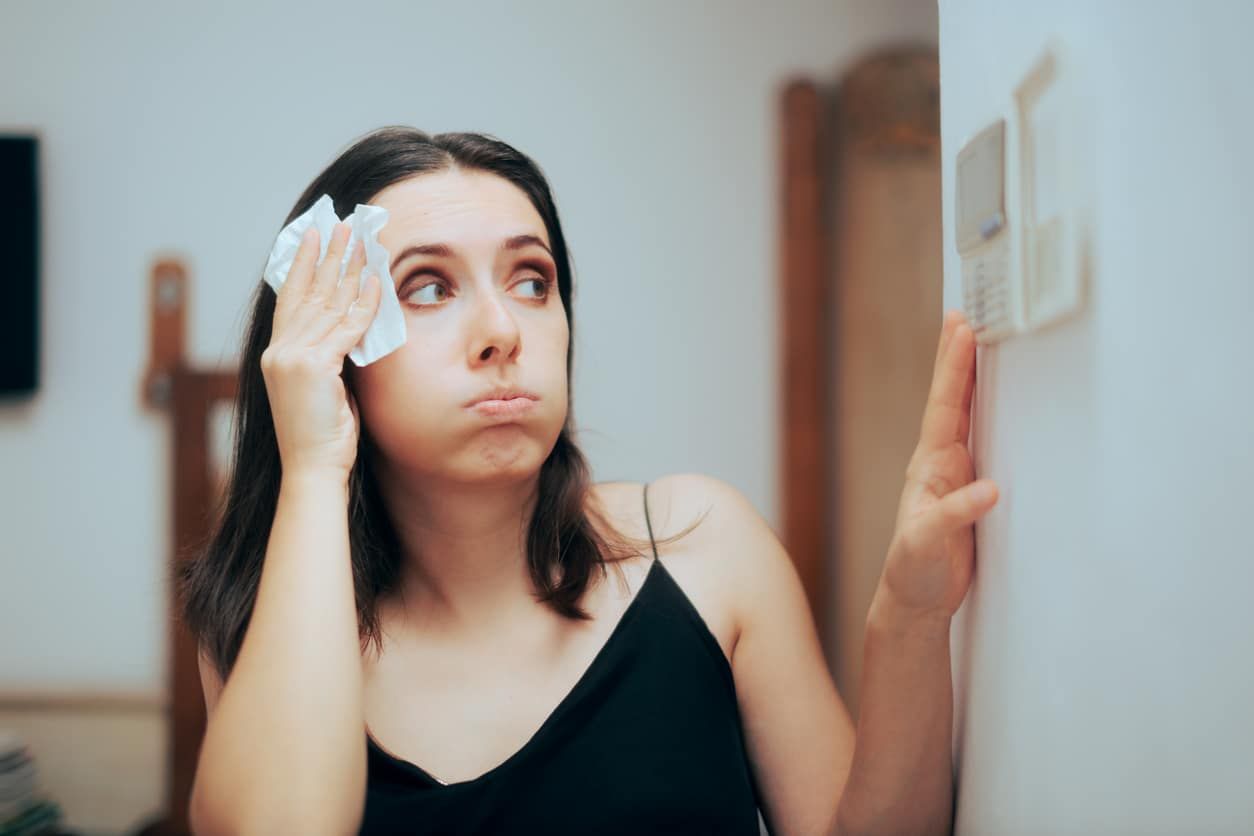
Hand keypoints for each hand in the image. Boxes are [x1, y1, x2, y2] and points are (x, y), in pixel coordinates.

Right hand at [260, 221, 381, 482]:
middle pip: (308, 291)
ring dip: (348, 268)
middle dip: (327, 255)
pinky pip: (346, 327)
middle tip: (341, 224)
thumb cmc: (322, 437)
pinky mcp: (313, 367)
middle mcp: (280, 351)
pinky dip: (363, 303)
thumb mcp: (323, 388)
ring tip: (361, 240)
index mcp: (277, 354)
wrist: (312, 469)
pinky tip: (375, 281)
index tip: (313, 236)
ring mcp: (293, 357)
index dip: (301, 264)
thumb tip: (350, 329)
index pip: (290, 298)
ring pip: (328, 302)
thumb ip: (329, 356)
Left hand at [878, 310, 998, 622]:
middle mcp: (940, 463)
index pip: (945, 407)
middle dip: (957, 357)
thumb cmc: (913, 572)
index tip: (961, 330)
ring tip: (973, 341)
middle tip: (962, 314)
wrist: (914, 600)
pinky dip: (988, 414)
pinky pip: (982, 441)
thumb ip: (955, 516)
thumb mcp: (926, 544)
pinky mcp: (970, 491)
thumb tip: (990, 488)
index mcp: (929, 467)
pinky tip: (998, 400)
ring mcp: (954, 474)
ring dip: (970, 379)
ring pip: (964, 416)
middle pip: (952, 400)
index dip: (954, 368)